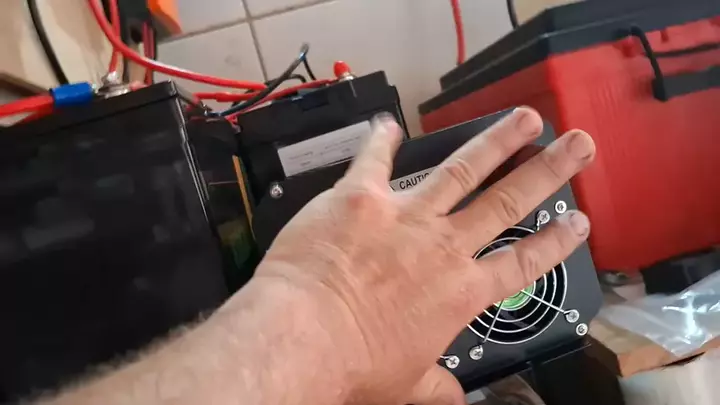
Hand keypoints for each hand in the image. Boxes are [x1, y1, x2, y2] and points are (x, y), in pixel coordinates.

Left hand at [251, 108, 594, 404]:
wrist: (303, 337)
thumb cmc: (353, 365)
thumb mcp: (407, 385)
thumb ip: (436, 386)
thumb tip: (450, 398)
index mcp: (459, 291)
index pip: (522, 262)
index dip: (555, 242)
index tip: (578, 221)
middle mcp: (440, 246)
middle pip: (507, 201)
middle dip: (548, 170)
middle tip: (577, 145)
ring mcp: (402, 216)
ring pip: (461, 169)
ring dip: (495, 141)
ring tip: (523, 118)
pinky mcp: (359, 198)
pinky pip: (374, 161)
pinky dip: (381, 141)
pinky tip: (389, 124)